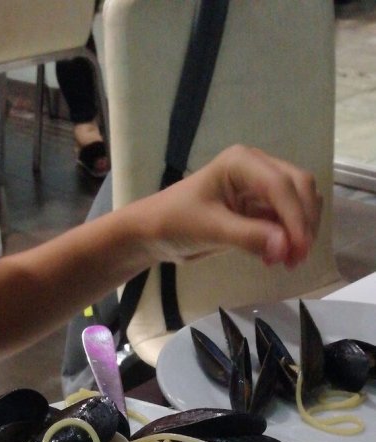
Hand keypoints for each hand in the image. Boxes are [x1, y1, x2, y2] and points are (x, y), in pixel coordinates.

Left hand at [148, 144, 321, 267]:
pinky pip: (285, 218)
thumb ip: (249, 237)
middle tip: (296, 259)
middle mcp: (257, 167)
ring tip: (287, 261)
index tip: (299, 251)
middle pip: (299, 187)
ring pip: (298, 202)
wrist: (156, 233)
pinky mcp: (259, 207)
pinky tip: (277, 258)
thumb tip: (286, 248)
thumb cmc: (176, 222)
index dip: (295, 218)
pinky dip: (289, 236)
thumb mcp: (211, 230)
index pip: (281, 186)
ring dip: (300, 230)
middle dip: (303, 222)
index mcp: (242, 162)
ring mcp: (260, 187)